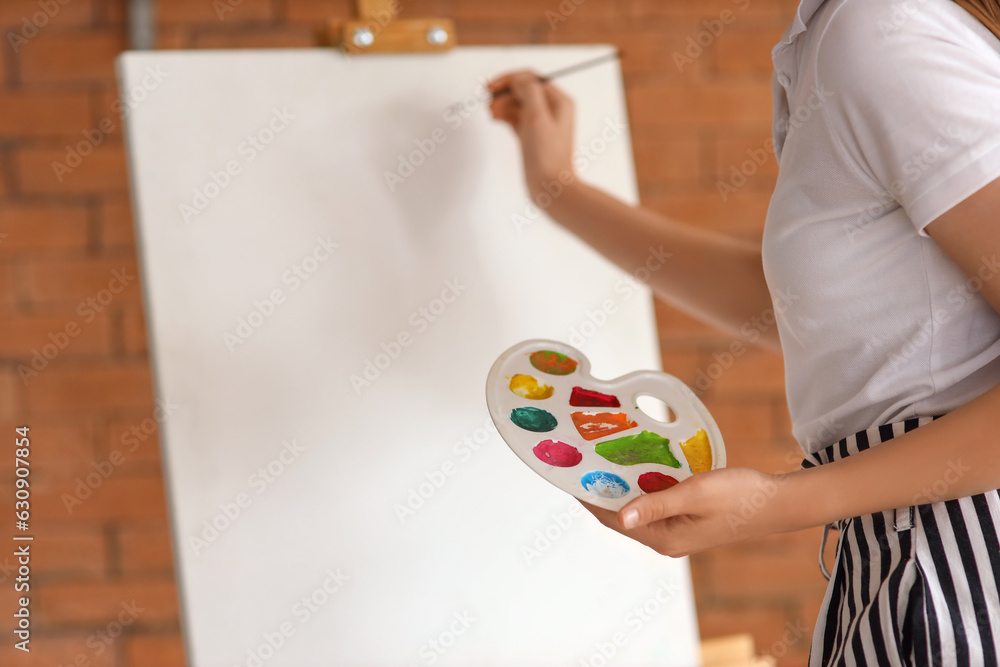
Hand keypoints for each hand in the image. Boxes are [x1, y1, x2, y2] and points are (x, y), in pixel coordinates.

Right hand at [486, 70, 576, 202]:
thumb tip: (517, 80)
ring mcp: (541, 123)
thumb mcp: (538, 117)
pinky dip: (504, 115)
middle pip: (522, 90)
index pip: (531, 79)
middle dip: (504, 93)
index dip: (509, 79)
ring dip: (502, 104)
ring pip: (517, 104)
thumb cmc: (548, 156)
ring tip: (491, 113)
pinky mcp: (531, 136)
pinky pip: (515, 118)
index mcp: (558, 101)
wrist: (550, 187)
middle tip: (488, 102)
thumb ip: (529, 92)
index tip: (491, 87)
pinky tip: (495, 118)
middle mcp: (551, 109)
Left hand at [581, 467, 798, 557]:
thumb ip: (657, 503)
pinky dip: (640, 486)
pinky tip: (634, 466)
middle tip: (582, 460)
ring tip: (600, 460)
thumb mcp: (696, 494)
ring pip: (635, 508)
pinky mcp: (685, 521)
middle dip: (600, 491)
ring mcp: (675, 532)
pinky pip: (652, 504)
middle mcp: (665, 540)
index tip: (570, 474)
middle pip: (620, 515)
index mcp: (664, 538)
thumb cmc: (740, 496)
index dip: (589, 498)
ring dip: (619, 487)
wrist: (778, 502)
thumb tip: (620, 515)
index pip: (613, 519)